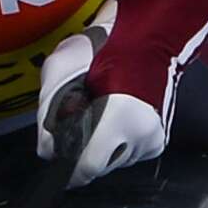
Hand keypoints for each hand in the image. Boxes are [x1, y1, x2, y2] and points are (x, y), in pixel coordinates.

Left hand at [35, 0, 166, 185]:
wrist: (144, 40)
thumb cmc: (102, 50)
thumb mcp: (60, 73)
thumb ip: (48, 114)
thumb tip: (48, 149)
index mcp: (121, 119)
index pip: (89, 167)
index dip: (69, 167)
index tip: (59, 162)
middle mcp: (143, 135)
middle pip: (100, 166)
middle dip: (85, 150)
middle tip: (82, 122)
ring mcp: (154, 139)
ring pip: (115, 161)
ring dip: (102, 146)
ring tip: (101, 114)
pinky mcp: (159, 140)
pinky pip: (129, 153)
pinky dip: (118, 142)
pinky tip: (115, 118)